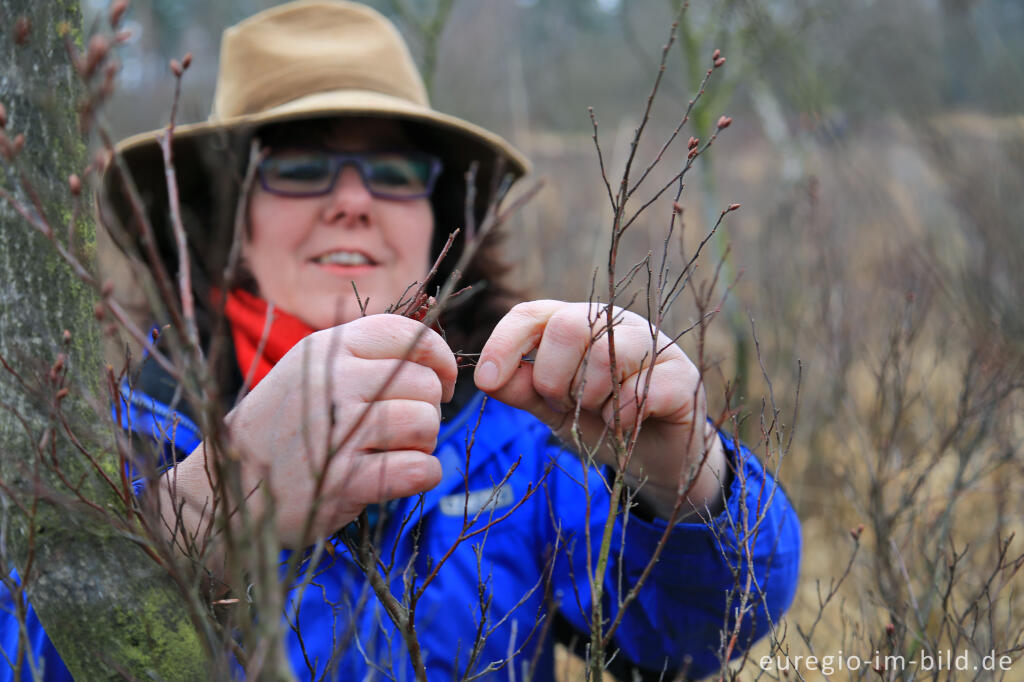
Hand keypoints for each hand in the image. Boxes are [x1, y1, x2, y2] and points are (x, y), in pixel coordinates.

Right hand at [163, 314, 456, 548]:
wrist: (223, 490)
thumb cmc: (281, 428)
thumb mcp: (311, 371)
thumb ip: (363, 356)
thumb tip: (434, 353)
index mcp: (328, 348)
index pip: (411, 335)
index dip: (440, 359)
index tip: (440, 384)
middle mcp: (333, 382)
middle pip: (424, 384)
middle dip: (430, 409)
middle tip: (408, 429)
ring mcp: (338, 431)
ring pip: (425, 423)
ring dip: (424, 443)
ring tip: (399, 451)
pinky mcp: (344, 481)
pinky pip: (418, 469)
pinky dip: (423, 475)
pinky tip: (402, 476)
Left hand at [473, 300, 724, 519]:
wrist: (658, 460)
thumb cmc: (602, 423)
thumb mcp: (553, 408)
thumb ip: (522, 390)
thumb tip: (486, 377)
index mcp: (578, 323)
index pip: (532, 314)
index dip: (504, 343)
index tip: (485, 379)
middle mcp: (616, 324)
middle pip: (566, 327)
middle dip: (553, 378)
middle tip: (565, 404)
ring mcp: (654, 345)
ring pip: (602, 356)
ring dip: (589, 400)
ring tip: (601, 413)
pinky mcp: (682, 378)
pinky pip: (637, 392)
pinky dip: (620, 418)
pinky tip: (626, 425)